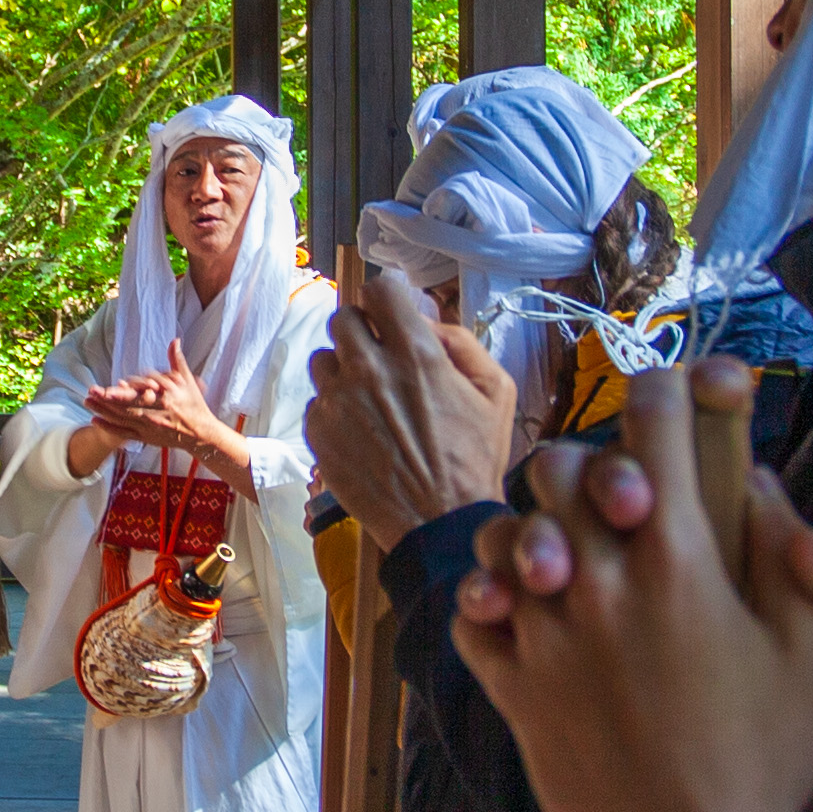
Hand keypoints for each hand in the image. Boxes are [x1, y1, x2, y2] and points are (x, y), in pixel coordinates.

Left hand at [88, 368, 250, 478]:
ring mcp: (150, 428)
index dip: (124, 393)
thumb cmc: (194, 405)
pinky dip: (109, 428)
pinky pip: (124, 433)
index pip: (141, 395)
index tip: (109, 389)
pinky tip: (95, 420)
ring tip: (87, 402)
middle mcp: (156, 415)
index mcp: (166, 399)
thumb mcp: (187, 381)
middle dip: (107, 401)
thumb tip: (175, 340)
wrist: (201, 434)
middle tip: (90, 393)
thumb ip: (177, 361)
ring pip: (122, 420)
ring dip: (103, 411)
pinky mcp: (147, 438)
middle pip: (127, 408)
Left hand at [305, 264, 518, 541]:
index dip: (388, 297)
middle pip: (342, 317)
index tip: (394, 313)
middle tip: (381, 357)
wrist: (439, 522)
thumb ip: (461, 341)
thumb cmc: (474, 459)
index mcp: (415, 354)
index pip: (380, 289)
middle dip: (363, 330)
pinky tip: (362, 430)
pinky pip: (316, 400)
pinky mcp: (318, 432)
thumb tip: (423, 317)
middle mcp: (369, 370)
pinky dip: (335, 408)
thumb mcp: (496, 391)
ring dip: (344, 369)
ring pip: (323, 358)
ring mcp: (337, 402)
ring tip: (370, 398)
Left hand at [446, 360, 812, 811]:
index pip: (656, 422)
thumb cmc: (766, 760)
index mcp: (681, 561)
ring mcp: (543, 635)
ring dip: (536, 524)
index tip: (688, 394)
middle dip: (597, 457)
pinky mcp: (510, 688)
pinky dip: (492, 598)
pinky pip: (474, 614)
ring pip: (504, 531)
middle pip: (562, 464)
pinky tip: (527, 607)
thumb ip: (794, 556)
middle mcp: (598, 583)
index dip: (673, 388)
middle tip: (631, 493)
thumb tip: (762, 483)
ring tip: (570, 549)